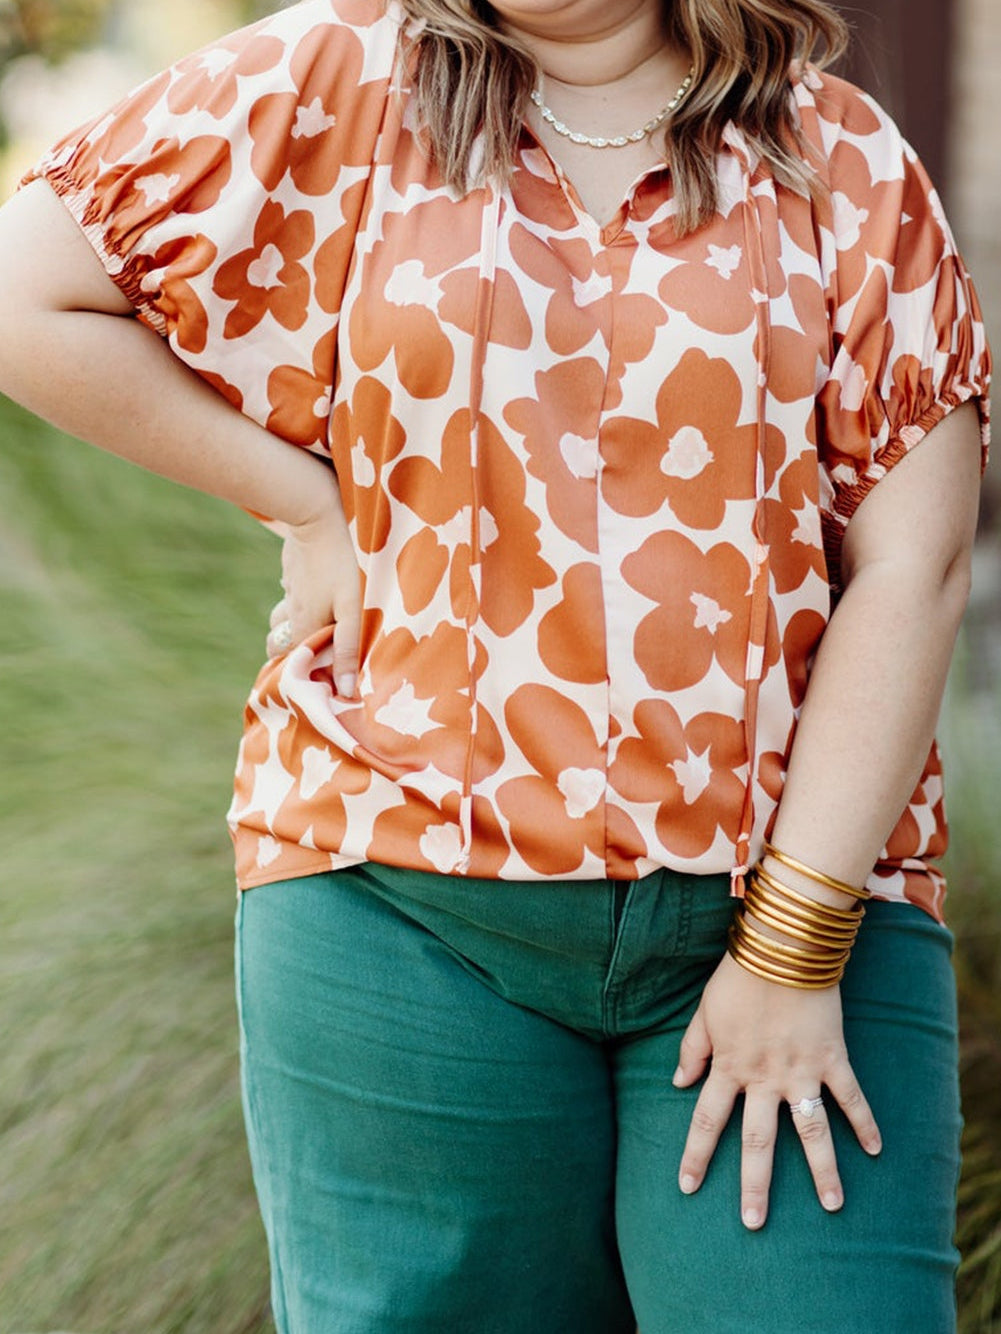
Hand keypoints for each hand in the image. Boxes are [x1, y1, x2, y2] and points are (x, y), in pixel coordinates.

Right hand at [264, 490, 359, 697]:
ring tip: (317, 630)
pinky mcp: (292, 570)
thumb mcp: (352, 609)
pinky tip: (317, 594)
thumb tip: (344, 691)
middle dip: (292, 656)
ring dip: (294, 627)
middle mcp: (290, 612)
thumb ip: (348, 649)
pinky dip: (300, 601)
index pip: (293, 665)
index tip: (322, 683)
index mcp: (303, 628)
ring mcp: (288, 589)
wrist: (316, 514)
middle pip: (280, 645)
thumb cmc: (342, 564)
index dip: (304, 677)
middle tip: (315, 659)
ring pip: (282, 618)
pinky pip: (291, 592)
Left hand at [673, 952, 881, 1228]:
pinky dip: (864, 1122)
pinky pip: (850, 1097)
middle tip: (754, 1224)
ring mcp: (800, 1070)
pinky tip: (875, 1150)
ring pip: (811, 1130)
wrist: (782, 947)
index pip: (707, 1120)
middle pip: (758, 1140)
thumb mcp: (704, 1011)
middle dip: (755, 1184)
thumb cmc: (738, 976)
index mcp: (728, 1066)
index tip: (688, 1186)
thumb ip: (692, 1050)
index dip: (697, 1154)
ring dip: (822, 1170)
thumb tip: (679, 1083)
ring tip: (833, 1206)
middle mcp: (763, 1077)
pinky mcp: (832, 1057)